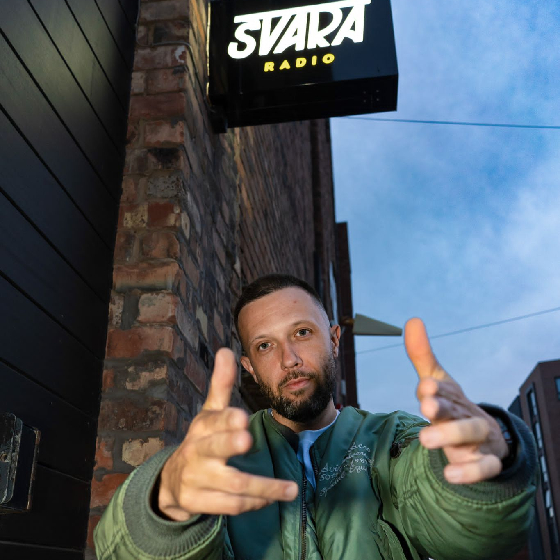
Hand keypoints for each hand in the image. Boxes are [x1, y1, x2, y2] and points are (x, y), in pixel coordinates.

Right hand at [158, 348, 298, 520]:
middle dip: (229, 443)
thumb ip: (222, 384)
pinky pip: (231, 506)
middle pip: (214, 449)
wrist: (173, 481)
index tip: (241, 417)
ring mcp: (197, 479)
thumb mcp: (210, 412)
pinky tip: (272, 498)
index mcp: (201, 427)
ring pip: (232, 484)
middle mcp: (196, 452)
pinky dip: (254, 502)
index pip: (214, 421)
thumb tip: (226, 349)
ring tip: (291, 489)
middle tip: (247, 439)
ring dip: (263, 487)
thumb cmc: (201, 440)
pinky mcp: (199, 502)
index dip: (226, 419)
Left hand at [404, 318, 507, 484]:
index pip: (445, 390)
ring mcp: (478, 439)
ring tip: (425, 440)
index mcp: (453, 396)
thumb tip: (413, 320)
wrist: (485, 436)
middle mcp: (466, 415)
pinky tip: (449, 474)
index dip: (435, 389)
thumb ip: (421, 355)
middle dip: (442, 410)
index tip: (424, 387)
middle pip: (457, 412)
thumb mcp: (436, 381)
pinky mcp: (484, 462)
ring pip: (470, 436)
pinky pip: (483, 468)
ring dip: (450, 436)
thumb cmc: (453, 405)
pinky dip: (469, 472)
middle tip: (424, 406)